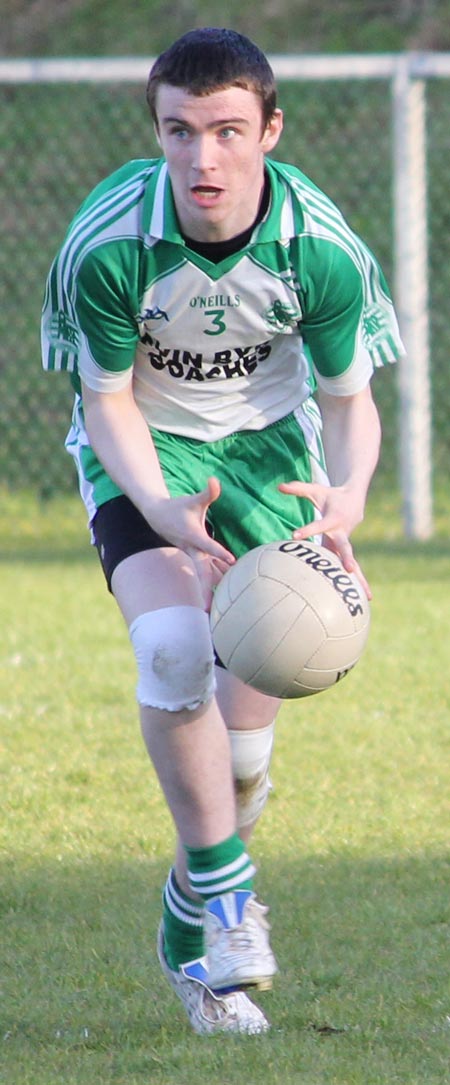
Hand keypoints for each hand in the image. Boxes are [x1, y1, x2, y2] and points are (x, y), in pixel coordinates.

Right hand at [145, 476, 234, 608]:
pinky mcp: (197, 558)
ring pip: (207, 575)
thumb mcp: (194, 499)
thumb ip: (207, 492)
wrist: (158, 516)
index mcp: (194, 536)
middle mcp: (193, 550)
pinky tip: (229, 592)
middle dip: (207, 591)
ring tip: (222, 611)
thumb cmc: (179, 507)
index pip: (209, 546)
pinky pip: (210, 571)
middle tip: (210, 610)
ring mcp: (194, 556)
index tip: (232, 560)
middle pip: (203, 573)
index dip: (220, 552)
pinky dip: (218, 580)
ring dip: (215, 591)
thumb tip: (215, 480)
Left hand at [278, 480, 370, 598]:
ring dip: (360, 579)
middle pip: (345, 548)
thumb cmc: (330, 497)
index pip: (318, 526)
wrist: (354, 501)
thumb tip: (279, 486)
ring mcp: (345, 543)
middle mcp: (341, 533)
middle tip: (348, 569)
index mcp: (332, 520)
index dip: (307, 530)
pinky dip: (358, 582)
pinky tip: (364, 598)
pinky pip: (351, 568)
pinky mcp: (345, 551)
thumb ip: (297, 489)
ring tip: (367, 596)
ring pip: (352, 563)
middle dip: (347, 558)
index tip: (294, 535)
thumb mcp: (314, 490)